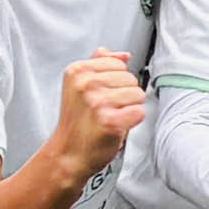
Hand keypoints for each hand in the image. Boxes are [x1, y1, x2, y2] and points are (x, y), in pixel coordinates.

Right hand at [49, 50, 147, 178]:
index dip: (116, 82)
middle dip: (124, 96)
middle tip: (105, 110)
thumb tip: (124, 54)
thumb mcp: (81, 87)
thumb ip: (101, 66)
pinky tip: (116, 127)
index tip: (100, 96)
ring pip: (138, 94)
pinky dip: (132, 122)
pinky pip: (139, 112)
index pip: (119, 64)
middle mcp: (85, 83)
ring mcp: (96, 101)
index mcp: (77, 71)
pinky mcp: (108, 120)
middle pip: (131, 78)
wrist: (68, 154)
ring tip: (110, 117)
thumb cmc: (78, 122)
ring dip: (129, 108)